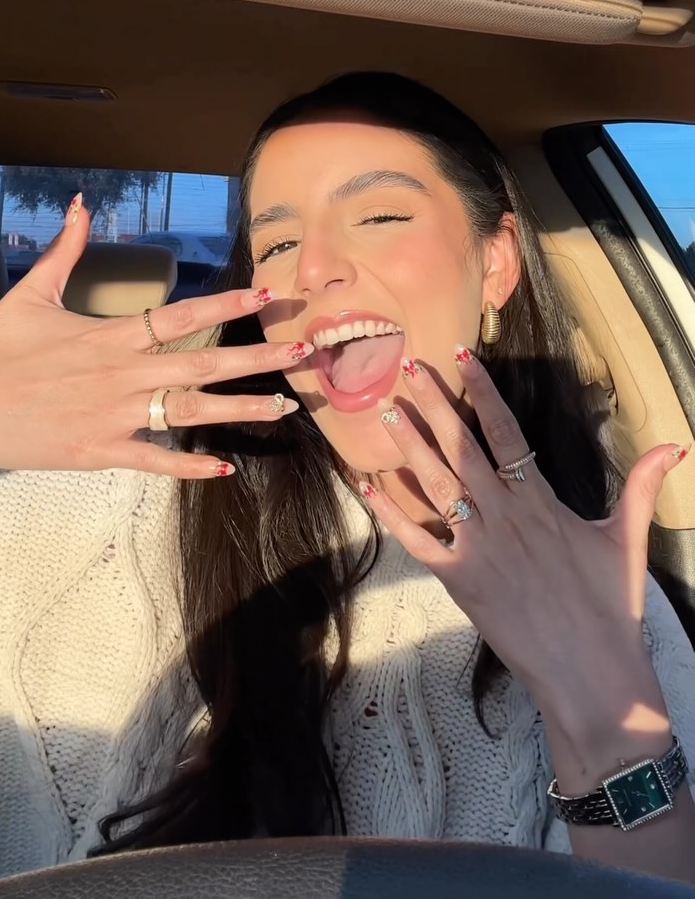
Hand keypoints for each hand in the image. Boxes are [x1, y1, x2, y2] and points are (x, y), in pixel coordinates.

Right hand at [0, 198, 311, 477]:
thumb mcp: (31, 293)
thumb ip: (66, 250)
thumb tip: (81, 204)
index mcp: (111, 335)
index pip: (182, 314)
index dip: (228, 301)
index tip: (269, 294)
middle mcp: (122, 373)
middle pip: (202, 362)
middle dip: (257, 358)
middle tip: (302, 354)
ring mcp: (115, 416)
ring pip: (190, 412)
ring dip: (239, 409)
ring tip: (283, 408)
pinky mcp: (99, 452)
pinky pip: (154, 460)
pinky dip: (189, 466)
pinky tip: (226, 467)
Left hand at [359, 348, 689, 717]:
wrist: (590, 674)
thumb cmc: (610, 608)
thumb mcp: (627, 540)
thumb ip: (642, 487)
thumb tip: (675, 445)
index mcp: (541, 500)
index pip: (506, 431)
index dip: (483, 391)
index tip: (461, 357)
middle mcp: (504, 514)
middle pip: (461, 447)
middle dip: (434, 404)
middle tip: (408, 367)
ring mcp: (477, 545)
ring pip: (435, 483)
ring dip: (408, 444)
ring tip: (385, 409)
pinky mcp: (457, 579)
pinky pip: (416, 538)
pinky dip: (390, 511)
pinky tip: (367, 484)